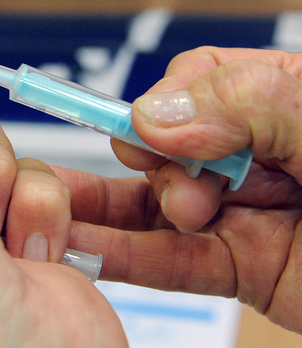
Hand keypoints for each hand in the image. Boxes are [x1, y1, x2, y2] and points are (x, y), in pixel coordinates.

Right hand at [60, 46, 301, 333]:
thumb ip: (250, 100)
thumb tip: (155, 112)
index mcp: (287, 99)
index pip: (197, 78)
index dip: (166, 102)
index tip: (156, 128)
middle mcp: (263, 152)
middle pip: (169, 142)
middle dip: (157, 161)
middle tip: (184, 187)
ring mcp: (250, 212)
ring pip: (159, 201)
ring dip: (112, 207)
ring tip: (67, 212)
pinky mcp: (246, 270)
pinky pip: (173, 261)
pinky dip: (125, 257)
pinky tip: (85, 247)